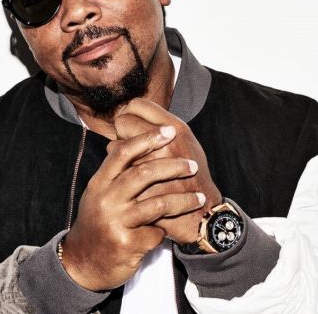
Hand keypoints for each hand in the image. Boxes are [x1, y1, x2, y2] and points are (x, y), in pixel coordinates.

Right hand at [62, 126, 203, 290]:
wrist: (84, 262)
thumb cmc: (98, 220)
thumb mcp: (100, 193)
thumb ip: (116, 171)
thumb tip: (131, 140)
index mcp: (100, 182)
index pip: (123, 153)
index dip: (147, 139)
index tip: (169, 132)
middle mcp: (105, 199)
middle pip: (143, 174)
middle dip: (173, 166)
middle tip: (192, 165)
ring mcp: (115, 222)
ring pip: (157, 204)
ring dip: (183, 200)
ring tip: (199, 197)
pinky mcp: (126, 244)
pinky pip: (157, 232)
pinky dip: (167, 230)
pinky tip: (171, 229)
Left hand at [115, 98, 222, 244]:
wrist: (202, 212)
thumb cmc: (191, 174)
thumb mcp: (185, 142)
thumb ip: (161, 128)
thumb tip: (130, 115)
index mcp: (176, 128)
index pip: (137, 105)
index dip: (130, 113)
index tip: (132, 125)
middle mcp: (165, 142)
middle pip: (122, 121)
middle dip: (121, 132)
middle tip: (128, 143)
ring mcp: (153, 164)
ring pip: (115, 146)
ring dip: (118, 154)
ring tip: (130, 162)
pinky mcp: (143, 185)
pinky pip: (117, 171)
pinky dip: (119, 174)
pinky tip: (130, 179)